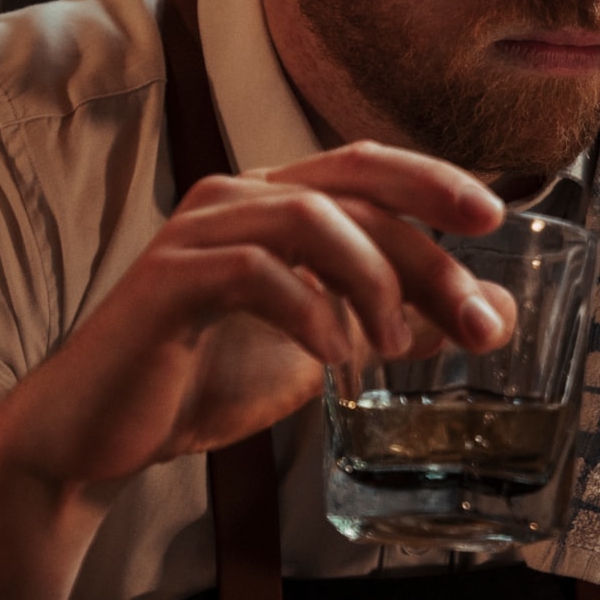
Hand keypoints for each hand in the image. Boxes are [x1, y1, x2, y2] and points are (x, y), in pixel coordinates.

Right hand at [0, 141, 513, 492]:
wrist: (102, 435)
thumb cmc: (206, 379)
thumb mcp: (327, 348)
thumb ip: (403, 324)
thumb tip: (496, 316)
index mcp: (273, 201)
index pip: (367, 165)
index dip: (434, 179)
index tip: (497, 216)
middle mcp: (237, 198)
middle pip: (355, 190)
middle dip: (428, 252)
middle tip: (475, 318)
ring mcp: (199, 231)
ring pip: (312, 216)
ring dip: (373, 280)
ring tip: (392, 347)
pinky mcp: (168, 279)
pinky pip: (257, 270)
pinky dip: (310, 311)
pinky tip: (334, 357)